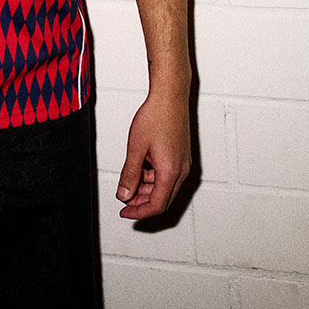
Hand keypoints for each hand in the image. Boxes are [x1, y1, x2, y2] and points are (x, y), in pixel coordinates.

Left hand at [115, 90, 190, 219]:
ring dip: (147, 189)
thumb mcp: (136, 147)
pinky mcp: (181, 155)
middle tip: (124, 200)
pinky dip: (154, 178)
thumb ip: (130, 174)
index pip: (156, 205)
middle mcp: (181, 170)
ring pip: (165, 188)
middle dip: (142, 203)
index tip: (125, 213)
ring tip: (129, 182)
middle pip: (163, 199)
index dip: (138, 213)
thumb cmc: (156, 116)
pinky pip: (168, 175)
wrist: (170, 96)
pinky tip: (141, 169)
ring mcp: (183, 163)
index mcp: (170, 172)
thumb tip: (124, 195)